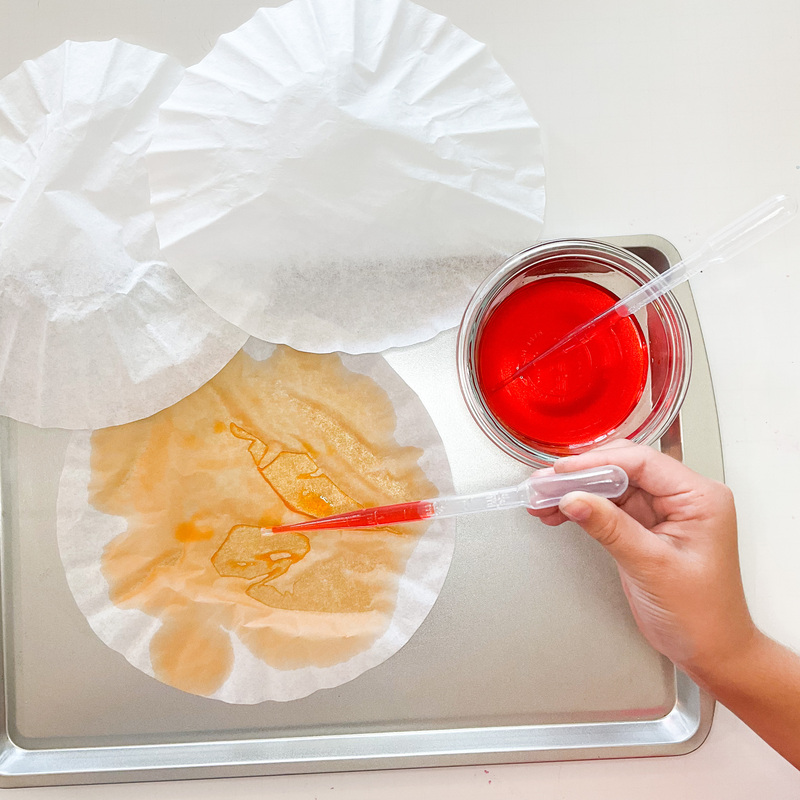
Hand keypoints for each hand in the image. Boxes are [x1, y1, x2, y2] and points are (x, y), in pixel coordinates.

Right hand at [531, 440, 755, 679]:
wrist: (711, 652)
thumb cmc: (702, 616)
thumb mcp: (652, 567)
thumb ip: (611, 528)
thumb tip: (574, 499)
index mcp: (699, 497)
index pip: (642, 462)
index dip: (598, 462)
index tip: (563, 472)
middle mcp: (683, 497)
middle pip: (624, 468)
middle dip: (581, 475)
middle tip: (544, 485)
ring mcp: (663, 511)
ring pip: (611, 486)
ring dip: (576, 492)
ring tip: (541, 500)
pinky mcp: (645, 526)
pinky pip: (609, 507)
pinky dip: (583, 508)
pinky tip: (558, 513)